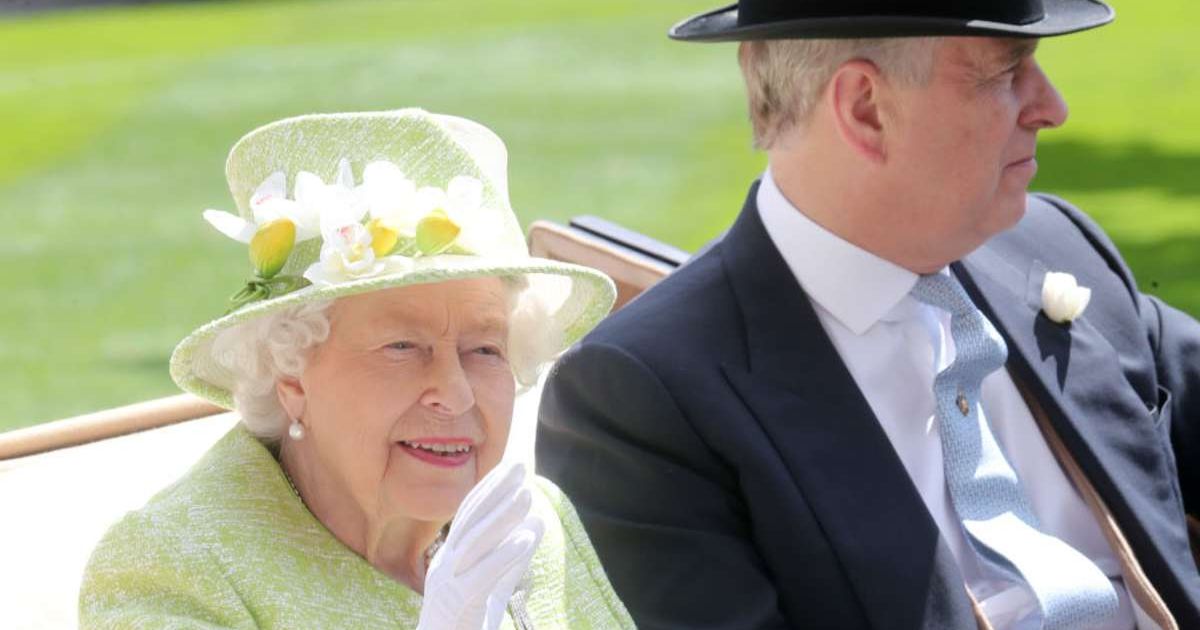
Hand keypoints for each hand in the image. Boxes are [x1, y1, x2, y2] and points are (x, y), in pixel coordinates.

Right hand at [417, 461, 544, 629]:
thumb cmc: (465, 624)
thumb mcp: (494, 587)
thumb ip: (514, 558)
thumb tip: (537, 521)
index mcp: (449, 559)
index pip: (468, 515)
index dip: (489, 488)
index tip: (511, 467)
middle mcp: (444, 566)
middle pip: (470, 521)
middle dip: (495, 491)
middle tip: (520, 466)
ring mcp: (447, 585)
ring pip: (476, 543)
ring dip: (503, 516)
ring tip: (528, 495)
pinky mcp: (458, 606)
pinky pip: (482, 577)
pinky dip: (503, 556)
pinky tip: (526, 539)